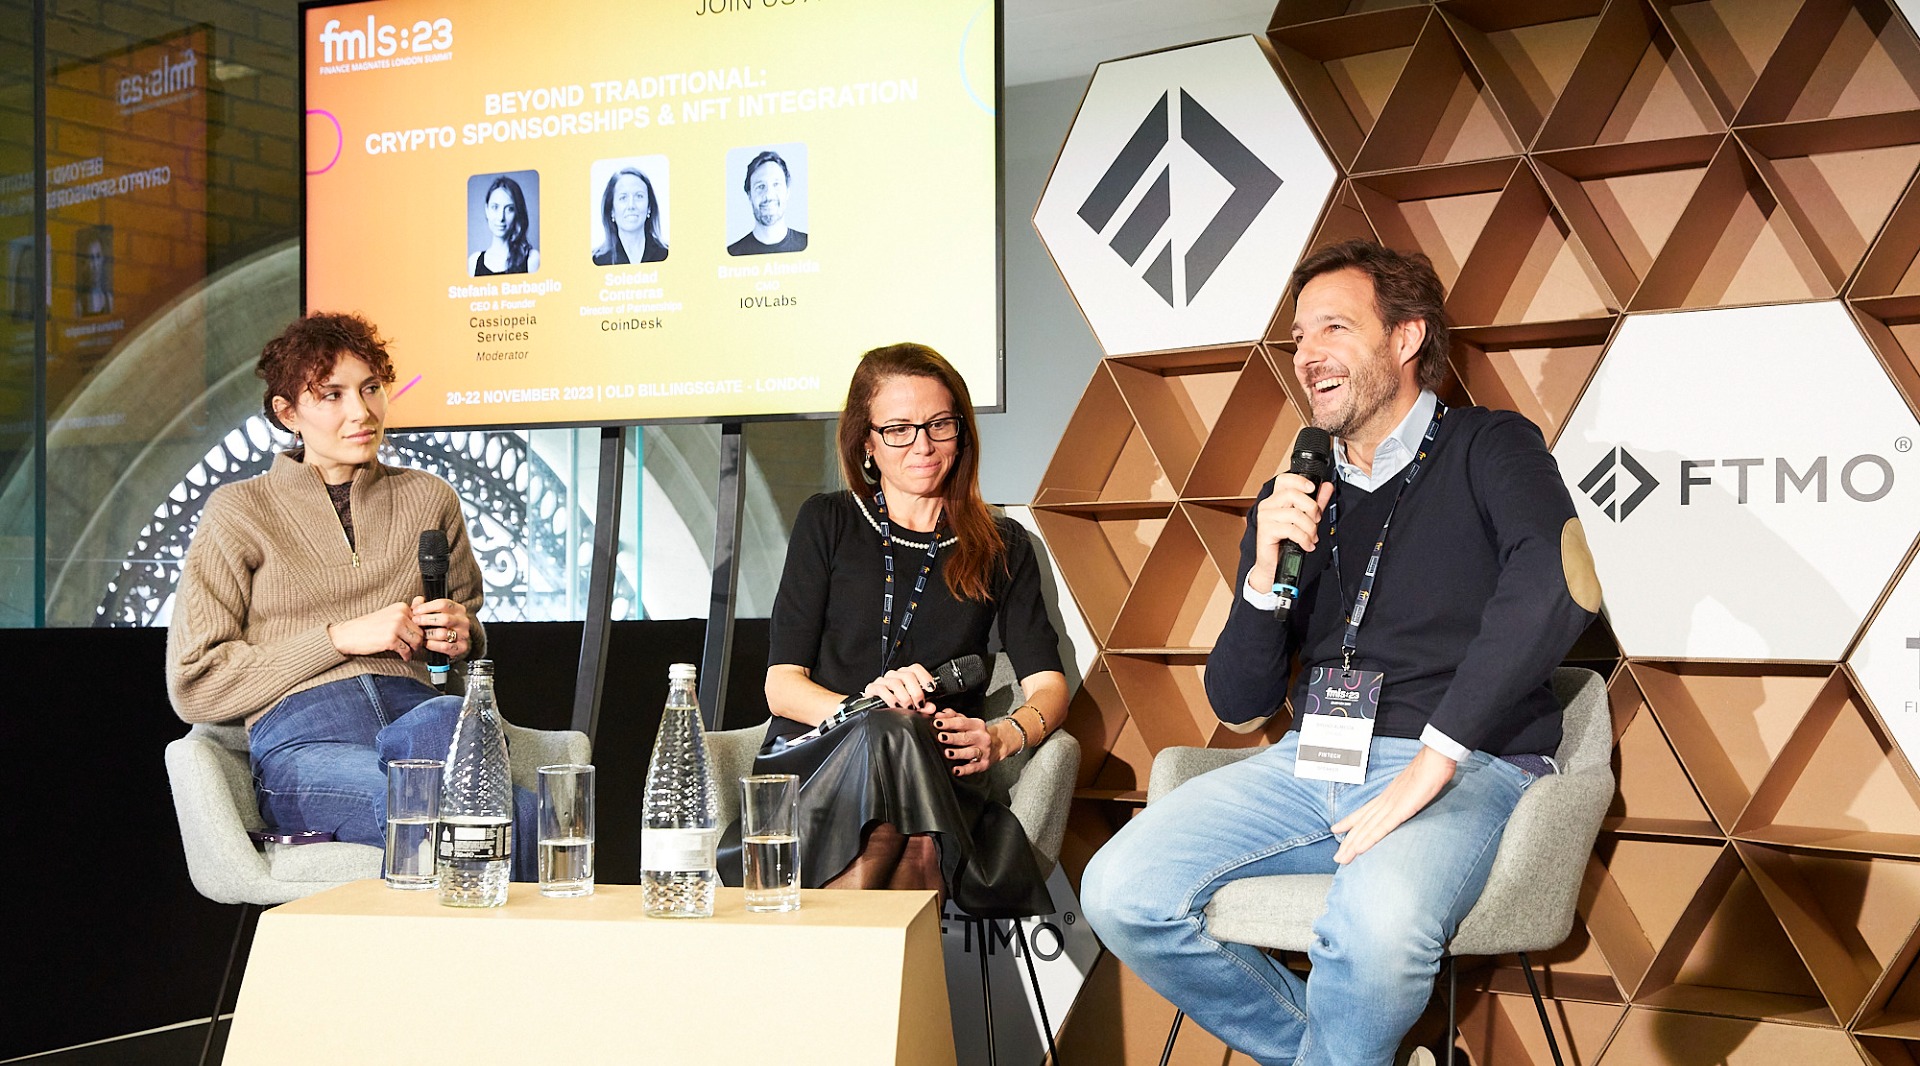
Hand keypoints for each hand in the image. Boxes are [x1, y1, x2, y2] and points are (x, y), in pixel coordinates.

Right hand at [328, 602, 422, 659]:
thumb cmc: (368, 626)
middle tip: (413, 646)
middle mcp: (400, 615)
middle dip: (418, 641)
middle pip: (421, 632)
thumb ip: (406, 613)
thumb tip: (422, 602)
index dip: (420, 630)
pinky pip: (406, 651)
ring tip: (408, 651)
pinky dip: (406, 655)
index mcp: (401, 607)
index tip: (415, 636)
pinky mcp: (391, 640)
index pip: (422, 620)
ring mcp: (396, 627)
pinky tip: (402, 656)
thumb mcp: (389, 614)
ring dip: (413, 649)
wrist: (347, 634)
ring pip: (416, 641)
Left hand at [410, 596, 472, 658]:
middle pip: (444, 618)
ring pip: (442, 633)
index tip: (415, 611)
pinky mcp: (462, 647)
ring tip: (419, 633)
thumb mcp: (435, 612)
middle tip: (415, 621)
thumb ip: (424, 605)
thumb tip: (418, 601)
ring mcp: (464, 635)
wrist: (454, 641)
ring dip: (427, 634)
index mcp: (458, 609)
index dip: (427, 607)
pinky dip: (432, 645)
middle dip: (426, 620)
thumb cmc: (441, 624)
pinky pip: (444, 647)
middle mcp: (463, 621)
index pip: (443, 604)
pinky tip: (425, 643)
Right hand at [861, 664, 938, 711]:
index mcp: (905, 675)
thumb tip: (931, 707)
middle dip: (916, 692)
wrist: (878, 712)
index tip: (931, 689)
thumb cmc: (897, 706)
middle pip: (908, 676)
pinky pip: (882, 689)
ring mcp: (883, 680)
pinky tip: (895, 706)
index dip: (925, 677)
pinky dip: (891, 699)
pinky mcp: (872, 688)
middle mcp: (894, 675)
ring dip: (904, 697)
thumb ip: (924, 707)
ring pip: (896, 683)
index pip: (915, 668)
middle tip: (919, 704)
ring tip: (908, 708)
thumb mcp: (913, 707)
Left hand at [933, 710, 1001, 776]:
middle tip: (941, 737)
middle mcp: (981, 738)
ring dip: (958, 753)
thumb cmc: (976, 733)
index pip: (961, 722)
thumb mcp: (967, 721)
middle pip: (965, 737)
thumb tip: (939, 714)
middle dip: (952, 737)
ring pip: (970, 752)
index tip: (937, 723)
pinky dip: (964, 770)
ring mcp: (983, 751)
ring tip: (948, 753)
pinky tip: (956, 770)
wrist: (997, 746)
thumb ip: (952, 716)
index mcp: (977, 725)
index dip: (949, 723)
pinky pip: (973, 768)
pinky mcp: (983, 764)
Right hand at [1246, 475, 1335, 593]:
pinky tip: (1307, 544)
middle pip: (1292, 494)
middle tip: (1316, 520)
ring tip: (1311, 537)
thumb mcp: (1305, 519)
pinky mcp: (1265, 530)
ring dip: (1309, 527)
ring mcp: (1265, 517)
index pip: (1284, 480)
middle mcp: (1268, 505)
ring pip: (1294, 513)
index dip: (1299, 480)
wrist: (1274, 565)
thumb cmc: (1286, 543)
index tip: (1313, 489)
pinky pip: (1290, 529)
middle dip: (1311, 508)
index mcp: (1276, 499)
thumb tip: (1327, 487)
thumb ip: (1316, 502)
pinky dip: (1303, 538)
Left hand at [1330, 746, 1457, 863]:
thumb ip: (1407, 794)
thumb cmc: (1429, 768)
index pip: (1364, 811)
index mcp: (1388, 795)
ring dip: (1354, 845)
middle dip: (1348, 842)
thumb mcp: (1414, 785)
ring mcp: (1392, 805)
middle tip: (1337, 857)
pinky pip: (1383, 827)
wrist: (1435, 757)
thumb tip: (1406, 799)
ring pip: (1368, 828)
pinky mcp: (1401, 810)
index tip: (1335, 830)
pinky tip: (1360, 848)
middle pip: (1362, 824)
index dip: (1349, 822)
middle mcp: (1385, 801)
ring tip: (1343, 859)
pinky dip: (1370, 838)